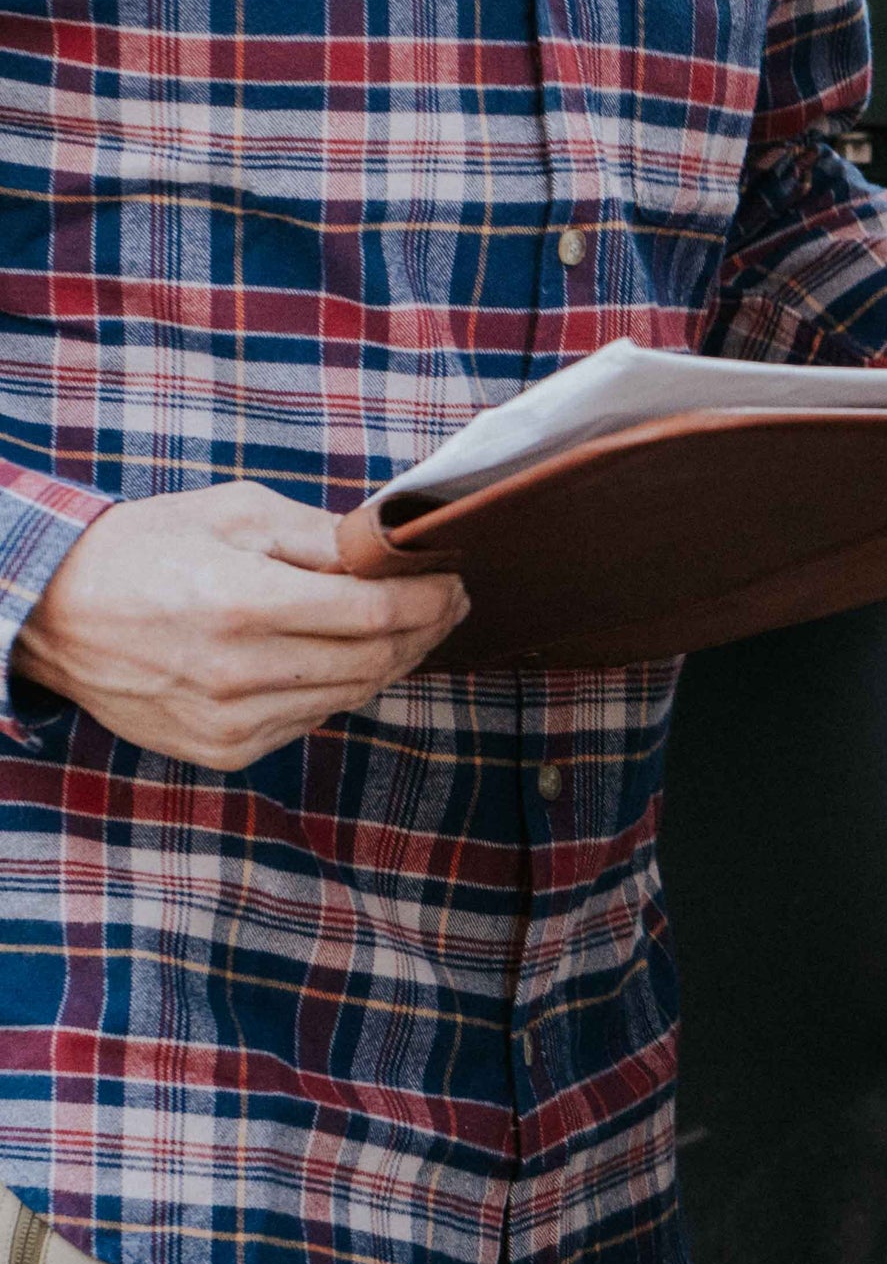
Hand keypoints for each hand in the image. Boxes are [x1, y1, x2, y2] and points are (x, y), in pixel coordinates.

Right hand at [15, 483, 467, 769]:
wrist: (52, 613)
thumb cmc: (145, 548)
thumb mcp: (238, 513)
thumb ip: (323, 535)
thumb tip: (394, 548)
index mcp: (244, 604)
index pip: (375, 614)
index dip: (431, 600)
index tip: (456, 582)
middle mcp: (239, 673)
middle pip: (374, 660)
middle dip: (425, 630)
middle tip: (448, 602)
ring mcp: (230, 721)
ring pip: (352, 695)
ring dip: (393, 661)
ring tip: (412, 626)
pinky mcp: (222, 749)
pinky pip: (312, 719)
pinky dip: (342, 688)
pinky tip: (348, 657)